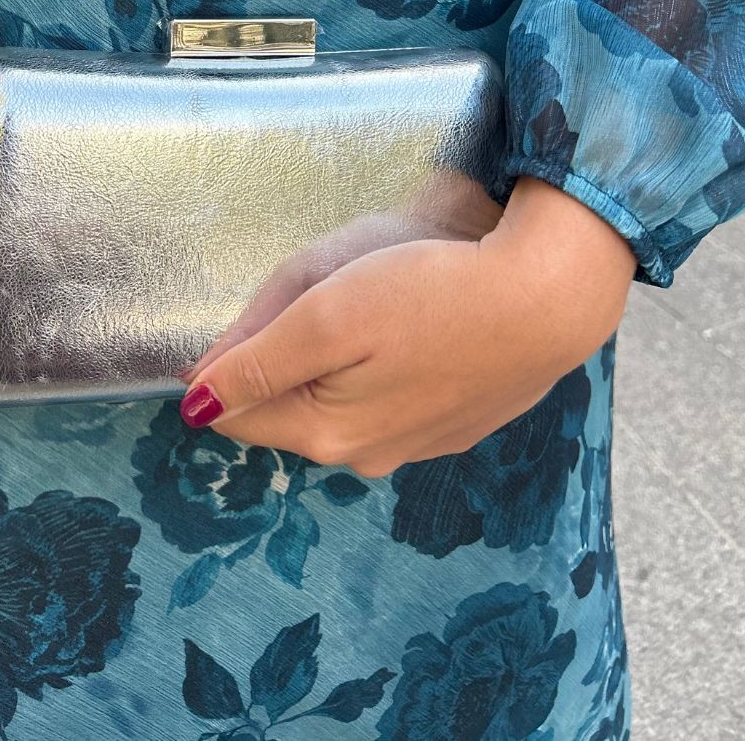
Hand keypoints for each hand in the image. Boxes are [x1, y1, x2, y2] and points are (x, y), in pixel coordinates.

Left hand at [177, 177, 635, 476]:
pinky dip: (385, 362)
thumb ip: (257, 361)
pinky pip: (392, 395)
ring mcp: (418, 443)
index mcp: (325, 432)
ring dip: (336, 358)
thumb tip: (195, 401)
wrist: (549, 297)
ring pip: (341, 401)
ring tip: (371, 299)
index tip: (256, 311)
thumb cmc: (431, 293)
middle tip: (321, 290)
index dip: (228, 361)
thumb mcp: (326, 314)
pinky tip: (413, 323)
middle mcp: (367, 455)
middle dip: (284, 354)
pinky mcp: (457, 420)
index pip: (236, 412)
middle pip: (288, 406)